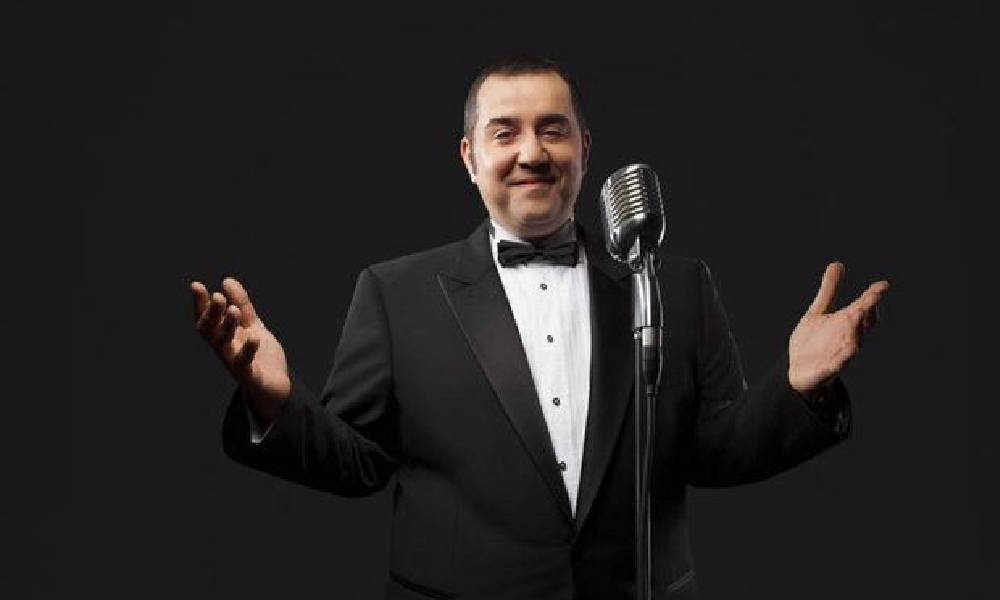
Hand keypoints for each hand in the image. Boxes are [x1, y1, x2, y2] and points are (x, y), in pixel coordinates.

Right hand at [191, 277, 290, 422]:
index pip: (206, 319)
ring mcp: (235, 364)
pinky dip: (248, 351)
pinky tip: (254, 338)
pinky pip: (245, 365)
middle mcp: (225, 350)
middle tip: (217, 297)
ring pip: (224, 346)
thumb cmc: (260, 355)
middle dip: (212, 314)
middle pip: (211, 331)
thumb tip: (227, 280)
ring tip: (234, 311)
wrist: (277, 385)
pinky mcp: (250, 377)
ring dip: (227, 328)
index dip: (199, 304)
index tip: (196, 285)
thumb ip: (242, 305)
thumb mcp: (252, 325)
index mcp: (224, 336)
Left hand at [787, 262, 888, 393]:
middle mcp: (847, 337)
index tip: (882, 285)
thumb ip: (829, 290)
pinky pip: (837, 365)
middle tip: (869, 300)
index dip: (872, 297)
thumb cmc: (812, 341)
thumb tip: (838, 264)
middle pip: (860, 324)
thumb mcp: (818, 311)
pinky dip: (841, 359)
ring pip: (853, 344)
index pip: (863, 308)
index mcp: (845, 322)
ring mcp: (839, 354)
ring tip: (858, 318)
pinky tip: (846, 350)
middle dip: (865, 312)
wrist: (797, 369)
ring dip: (856, 333)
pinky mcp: (828, 369)